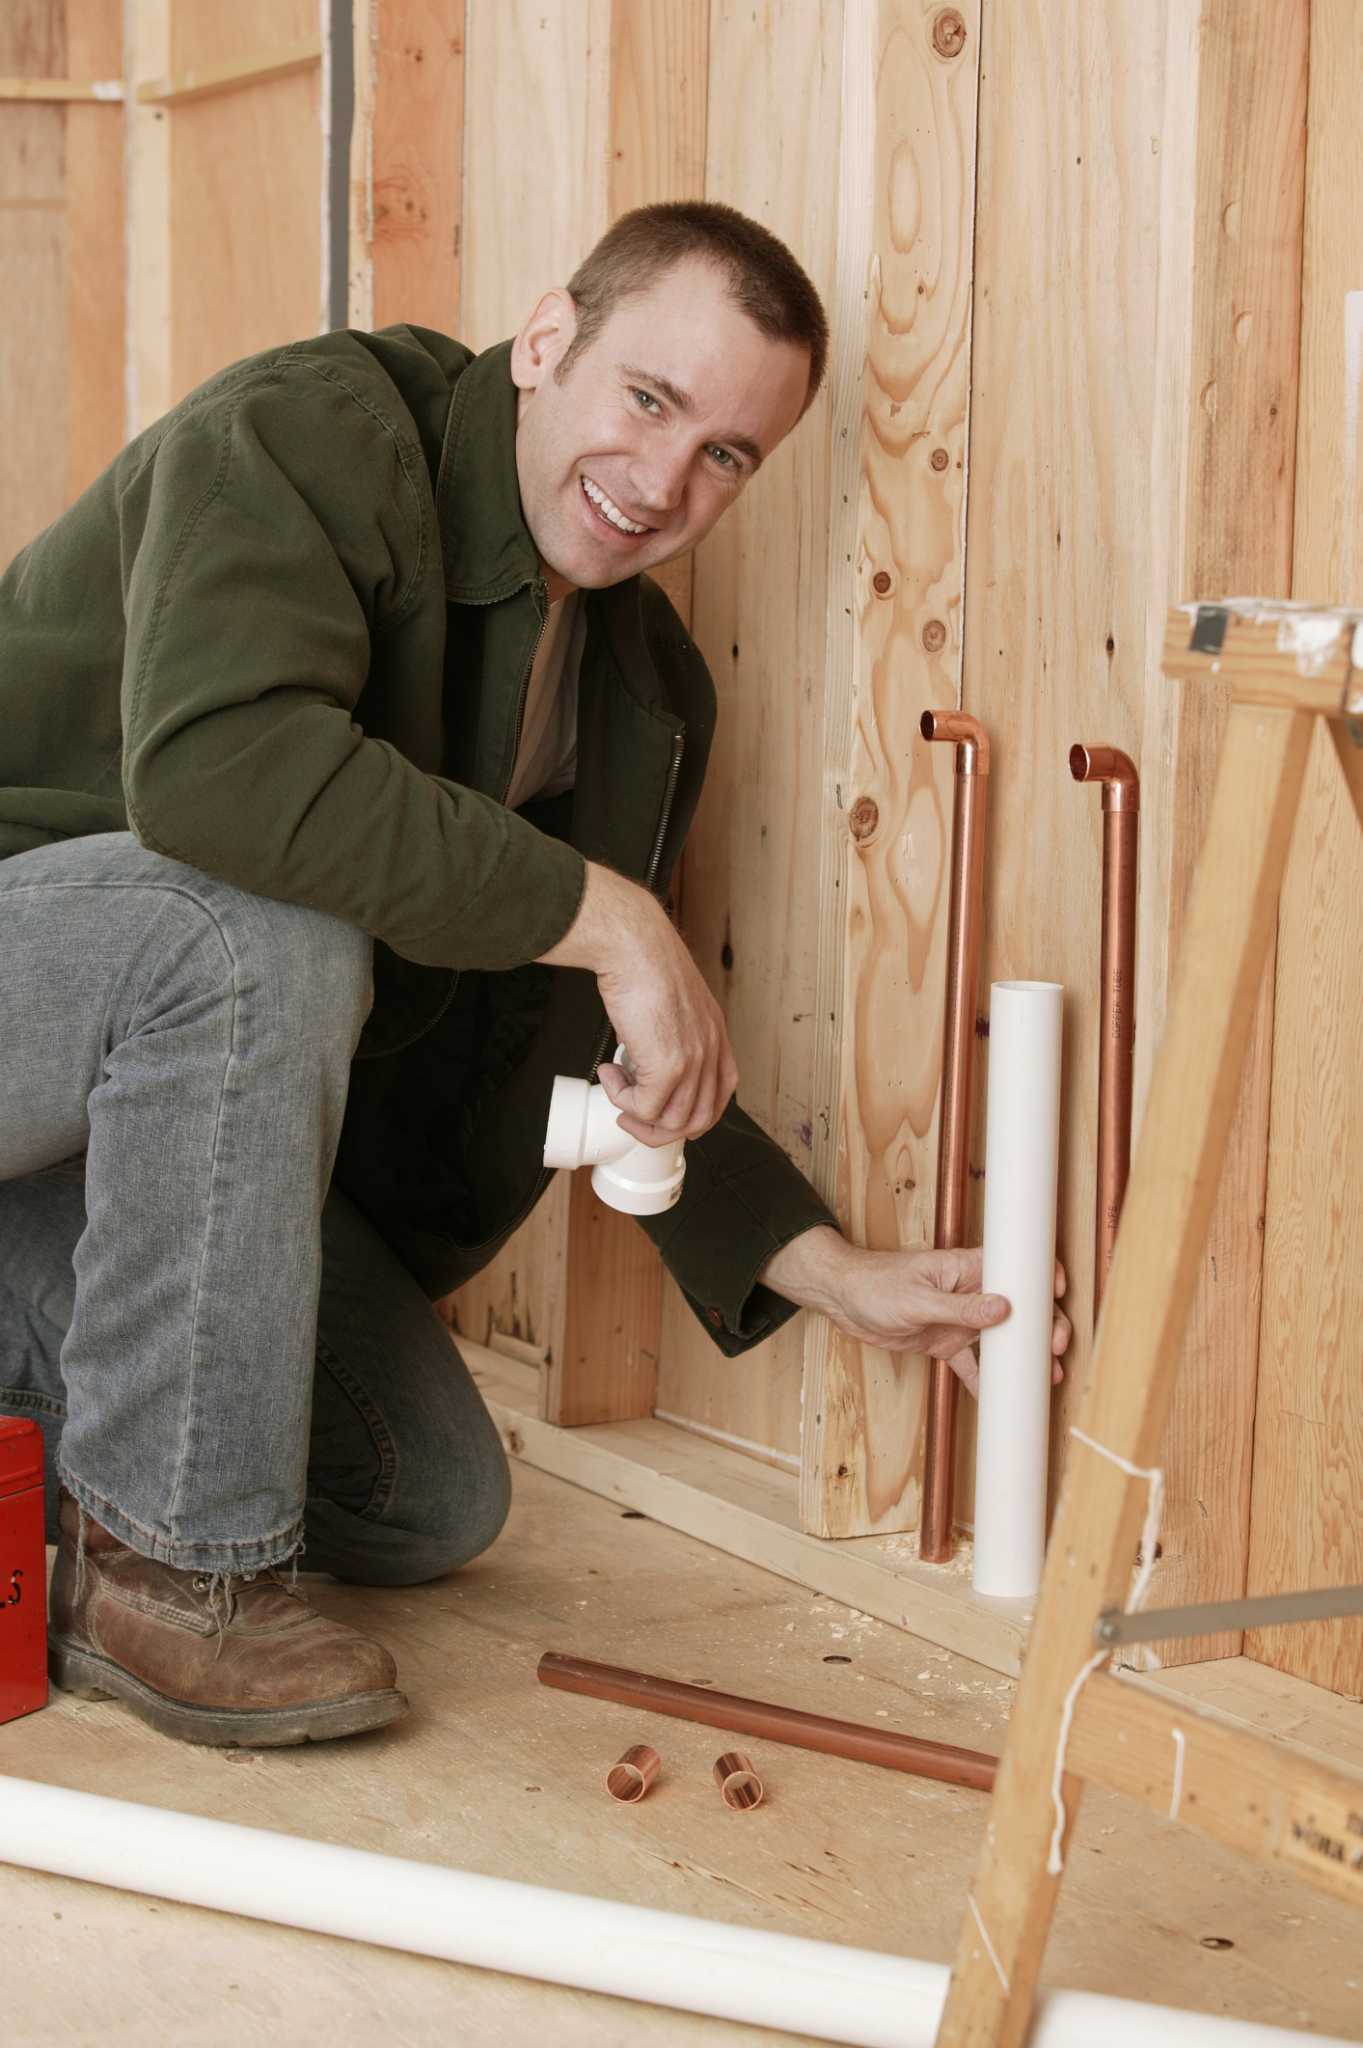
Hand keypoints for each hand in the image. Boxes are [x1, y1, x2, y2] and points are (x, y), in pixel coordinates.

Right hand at [537, 860, 737, 1145]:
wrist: (634, 946)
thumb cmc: (645, 962)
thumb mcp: (672, 1002)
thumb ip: (670, 1033)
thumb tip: (643, 1060)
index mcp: (716, 1035)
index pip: (719, 1095)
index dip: (688, 1111)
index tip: (661, 1108)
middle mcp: (711, 1051)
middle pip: (698, 1120)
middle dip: (661, 1128)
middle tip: (633, 1115)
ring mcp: (693, 1061)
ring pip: (671, 1123)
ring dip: (637, 1115)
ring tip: (616, 1088)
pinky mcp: (668, 1066)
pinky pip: (645, 1108)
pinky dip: (621, 1099)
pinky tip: (609, 1073)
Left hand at [759, 1228, 1070, 1397]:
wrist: (840, 1300)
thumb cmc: (874, 1284)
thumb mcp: (917, 1298)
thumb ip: (960, 1307)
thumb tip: (1004, 1309)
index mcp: (966, 1268)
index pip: (1015, 1267)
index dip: (1042, 1277)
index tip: (1059, 1295)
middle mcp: (970, 1292)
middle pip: (1018, 1307)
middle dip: (1043, 1326)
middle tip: (1054, 1349)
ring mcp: (959, 1318)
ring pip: (1002, 1338)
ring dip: (1023, 1357)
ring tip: (1046, 1378)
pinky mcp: (944, 1342)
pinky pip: (971, 1364)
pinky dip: (985, 1381)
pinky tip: (998, 1400)